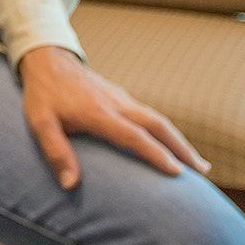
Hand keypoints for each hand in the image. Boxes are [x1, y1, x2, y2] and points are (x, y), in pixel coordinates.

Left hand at [19, 46, 210, 188]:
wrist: (47, 59)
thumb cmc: (42, 95)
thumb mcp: (40, 124)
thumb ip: (55, 152)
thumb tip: (70, 185)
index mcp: (99, 113)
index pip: (134, 136)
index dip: (157, 154)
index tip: (178, 173)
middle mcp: (117, 104)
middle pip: (158, 125)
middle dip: (183, 148)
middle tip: (204, 172)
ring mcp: (121, 98)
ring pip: (158, 119)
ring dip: (179, 140)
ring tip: (198, 164)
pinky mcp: (121, 96)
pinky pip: (149, 115)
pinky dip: (166, 131)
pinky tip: (170, 145)